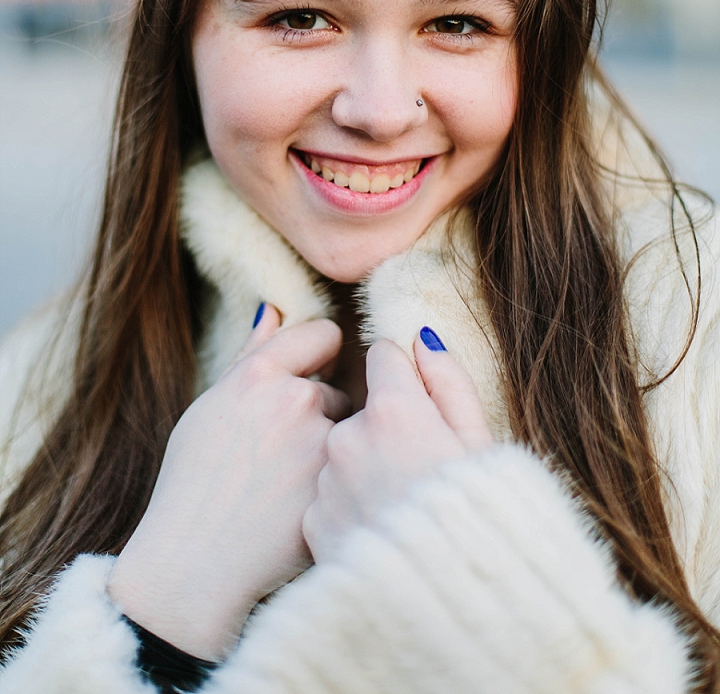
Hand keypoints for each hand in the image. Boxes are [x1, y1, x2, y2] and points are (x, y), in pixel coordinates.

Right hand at [109, 306, 349, 660]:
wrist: (194, 564)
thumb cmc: (192, 482)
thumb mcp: (208, 407)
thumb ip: (249, 355)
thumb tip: (273, 309)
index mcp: (258, 374)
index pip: (323, 333)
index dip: (319, 353)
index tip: (310, 372)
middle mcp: (297, 399)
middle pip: (336, 385)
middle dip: (319, 408)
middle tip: (282, 448)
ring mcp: (323, 444)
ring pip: (347, 427)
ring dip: (330, 443)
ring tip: (288, 479)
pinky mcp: (341, 484)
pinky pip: (351, 466)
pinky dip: (335, 479)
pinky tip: (300, 502)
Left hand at [303, 332, 491, 562]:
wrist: (445, 602)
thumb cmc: (477, 519)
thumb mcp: (478, 443)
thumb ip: (448, 382)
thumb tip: (422, 339)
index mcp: (393, 408)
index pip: (383, 357)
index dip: (402, 377)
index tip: (416, 402)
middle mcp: (348, 437)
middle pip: (362, 412)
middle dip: (384, 430)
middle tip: (415, 471)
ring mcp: (326, 481)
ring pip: (342, 456)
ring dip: (363, 470)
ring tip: (398, 507)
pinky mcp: (313, 522)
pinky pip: (329, 498)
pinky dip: (348, 508)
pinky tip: (378, 530)